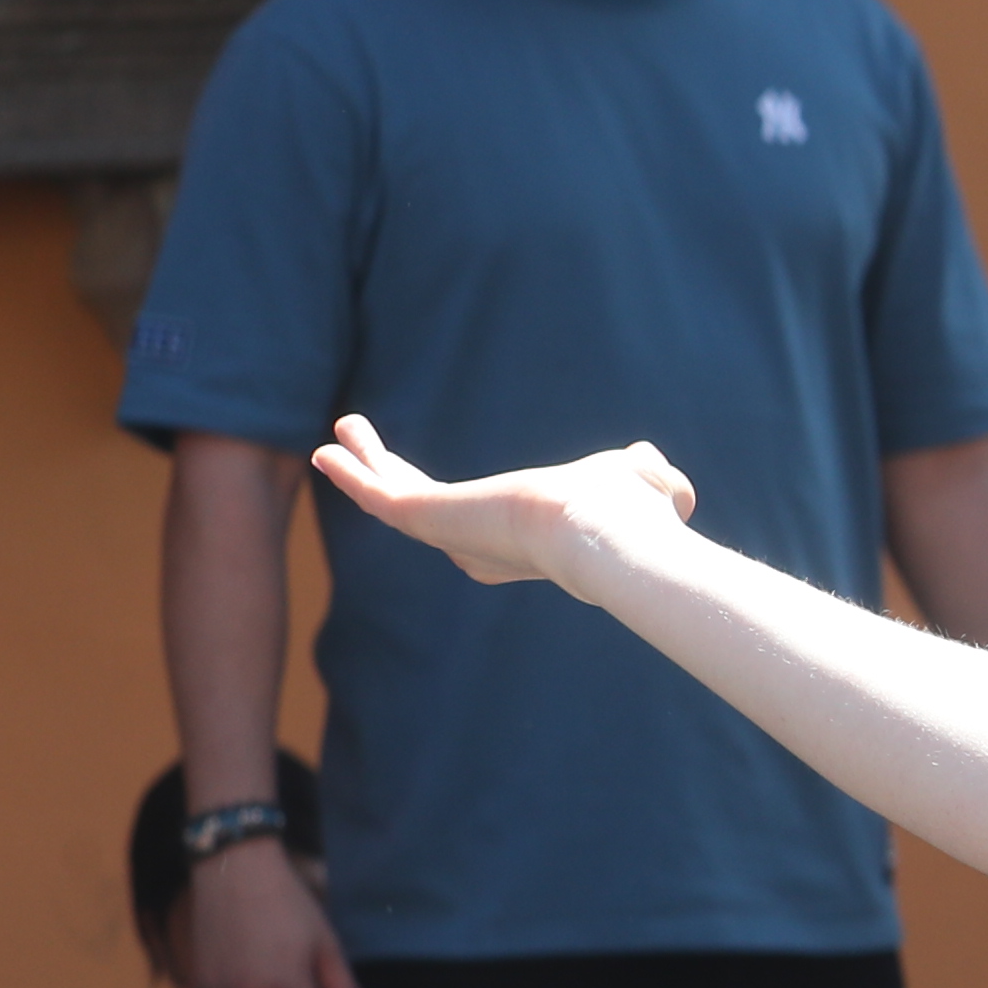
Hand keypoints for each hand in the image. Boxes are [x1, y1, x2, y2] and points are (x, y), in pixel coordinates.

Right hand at [310, 413, 698, 595]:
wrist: (603, 535)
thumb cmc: (630, 516)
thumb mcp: (642, 481)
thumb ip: (645, 473)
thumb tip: (660, 470)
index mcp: (523, 545)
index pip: (475, 527)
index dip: (449, 508)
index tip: (424, 492)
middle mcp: (480, 546)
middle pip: (423, 513)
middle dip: (391, 482)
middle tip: (363, 452)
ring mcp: (451, 536)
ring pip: (394, 501)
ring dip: (364, 470)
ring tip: (332, 441)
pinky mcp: (429, 520)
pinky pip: (380, 498)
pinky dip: (354, 472)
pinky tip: (328, 451)